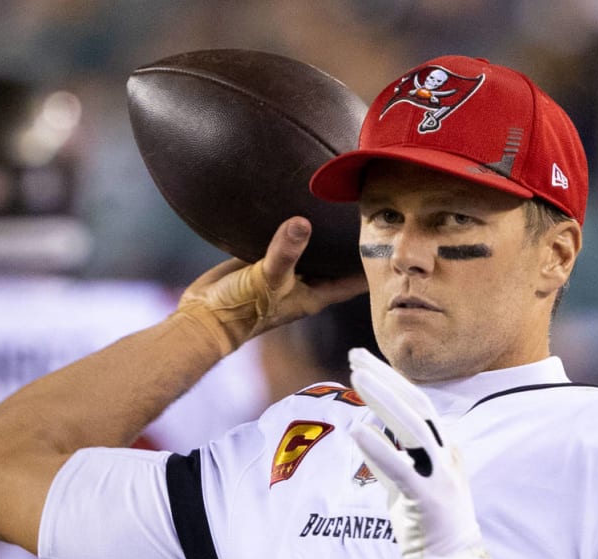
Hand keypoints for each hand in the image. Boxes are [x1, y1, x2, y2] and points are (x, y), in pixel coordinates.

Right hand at [176, 217, 366, 353]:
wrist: (204, 316)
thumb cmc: (242, 309)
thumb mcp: (268, 277)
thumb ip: (285, 251)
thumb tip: (302, 222)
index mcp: (316, 294)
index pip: (356, 280)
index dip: (374, 263)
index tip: (393, 241)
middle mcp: (305, 283)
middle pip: (338, 260)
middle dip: (352, 242)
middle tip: (372, 209)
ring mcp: (286, 272)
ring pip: (312, 248)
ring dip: (322, 231)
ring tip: (340, 202)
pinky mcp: (264, 260)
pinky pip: (284, 240)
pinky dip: (292, 227)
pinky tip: (299, 203)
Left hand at [347, 348, 526, 558]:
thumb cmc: (430, 534)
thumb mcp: (404, 490)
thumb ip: (387, 462)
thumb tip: (364, 430)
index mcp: (444, 452)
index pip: (418, 403)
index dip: (391, 379)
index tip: (362, 360)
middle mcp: (448, 458)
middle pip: (417, 404)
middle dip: (385, 377)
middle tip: (354, 354)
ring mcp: (443, 479)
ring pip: (414, 427)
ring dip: (384, 399)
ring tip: (356, 378)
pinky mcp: (431, 503)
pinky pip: (402, 469)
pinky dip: (380, 447)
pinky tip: (357, 429)